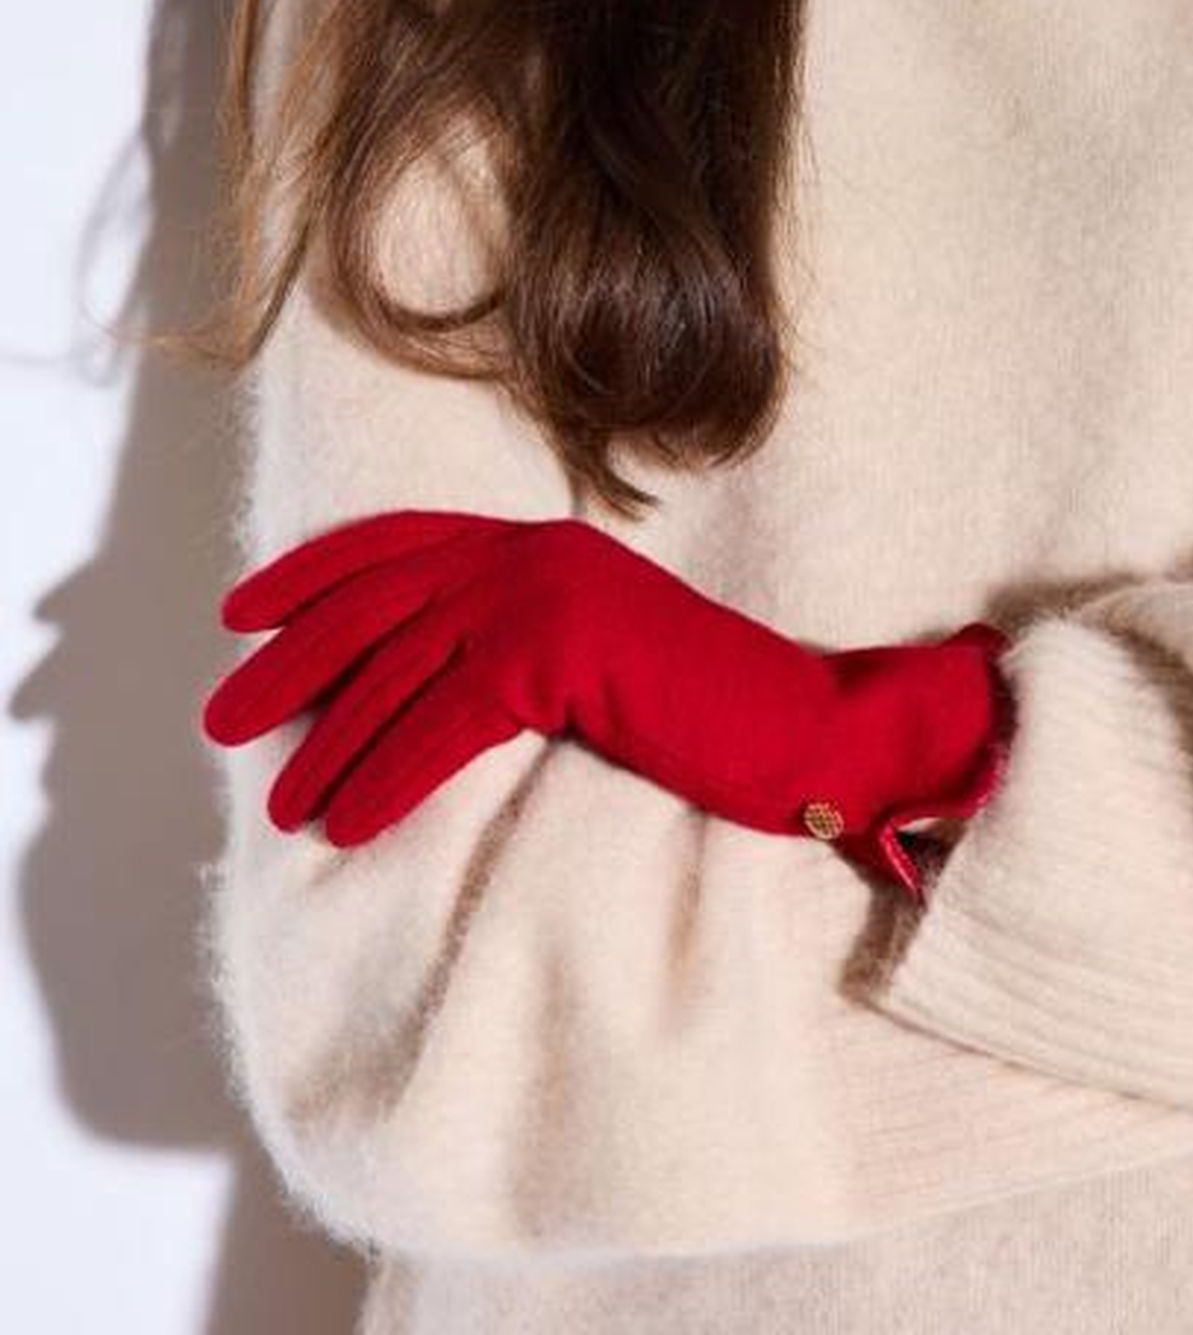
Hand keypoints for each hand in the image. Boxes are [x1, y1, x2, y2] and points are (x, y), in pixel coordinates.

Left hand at [201, 507, 1014, 899]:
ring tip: (281, 803)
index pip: (397, 544)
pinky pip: (443, 722)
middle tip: (221, 718)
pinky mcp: (559, 654)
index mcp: (538, 544)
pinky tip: (347, 821)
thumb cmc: (700, 708)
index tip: (240, 613)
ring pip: (399, 670)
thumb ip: (515, 646)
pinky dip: (386, 777)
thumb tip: (410, 684)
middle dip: (288, 661)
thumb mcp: (591, 658)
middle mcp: (532, 554)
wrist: (797, 723)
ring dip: (328, 745)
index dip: (309, 575)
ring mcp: (545, 596)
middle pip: (376, 602)